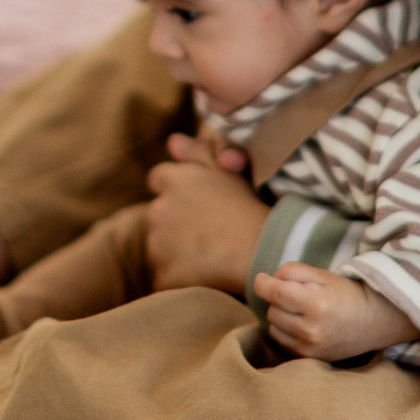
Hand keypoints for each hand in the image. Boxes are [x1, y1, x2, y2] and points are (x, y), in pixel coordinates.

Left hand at [145, 134, 267, 293]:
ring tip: (210, 254)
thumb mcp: (229, 172)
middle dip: (174, 223)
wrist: (262, 250)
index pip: (158, 179)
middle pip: (157, 215)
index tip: (198, 204)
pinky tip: (205, 276)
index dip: (177, 191)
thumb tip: (172, 141)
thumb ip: (198, 152)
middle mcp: (159, 208)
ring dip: (175, 251)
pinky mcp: (164, 274)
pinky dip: (179, 278)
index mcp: (174, 180)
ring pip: (158, 247)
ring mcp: (158, 244)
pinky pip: (164, 277)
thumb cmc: (249, 208)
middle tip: (208, 232)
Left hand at [252, 263, 419, 361]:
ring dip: (281, 316)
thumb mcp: (323, 275)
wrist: (373, 321)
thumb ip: (293, 272)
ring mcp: (309, 347)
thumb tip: (267, 280)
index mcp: (316, 303)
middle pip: (272, 309)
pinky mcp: (309, 358)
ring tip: (300, 311)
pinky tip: (302, 324)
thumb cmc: (346, 293)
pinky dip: (286, 331)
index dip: (262, 283)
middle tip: (297, 295)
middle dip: (279, 299)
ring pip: (273, 327)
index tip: (262, 279)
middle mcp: (311, 329)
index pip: (274, 293)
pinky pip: (282, 341)